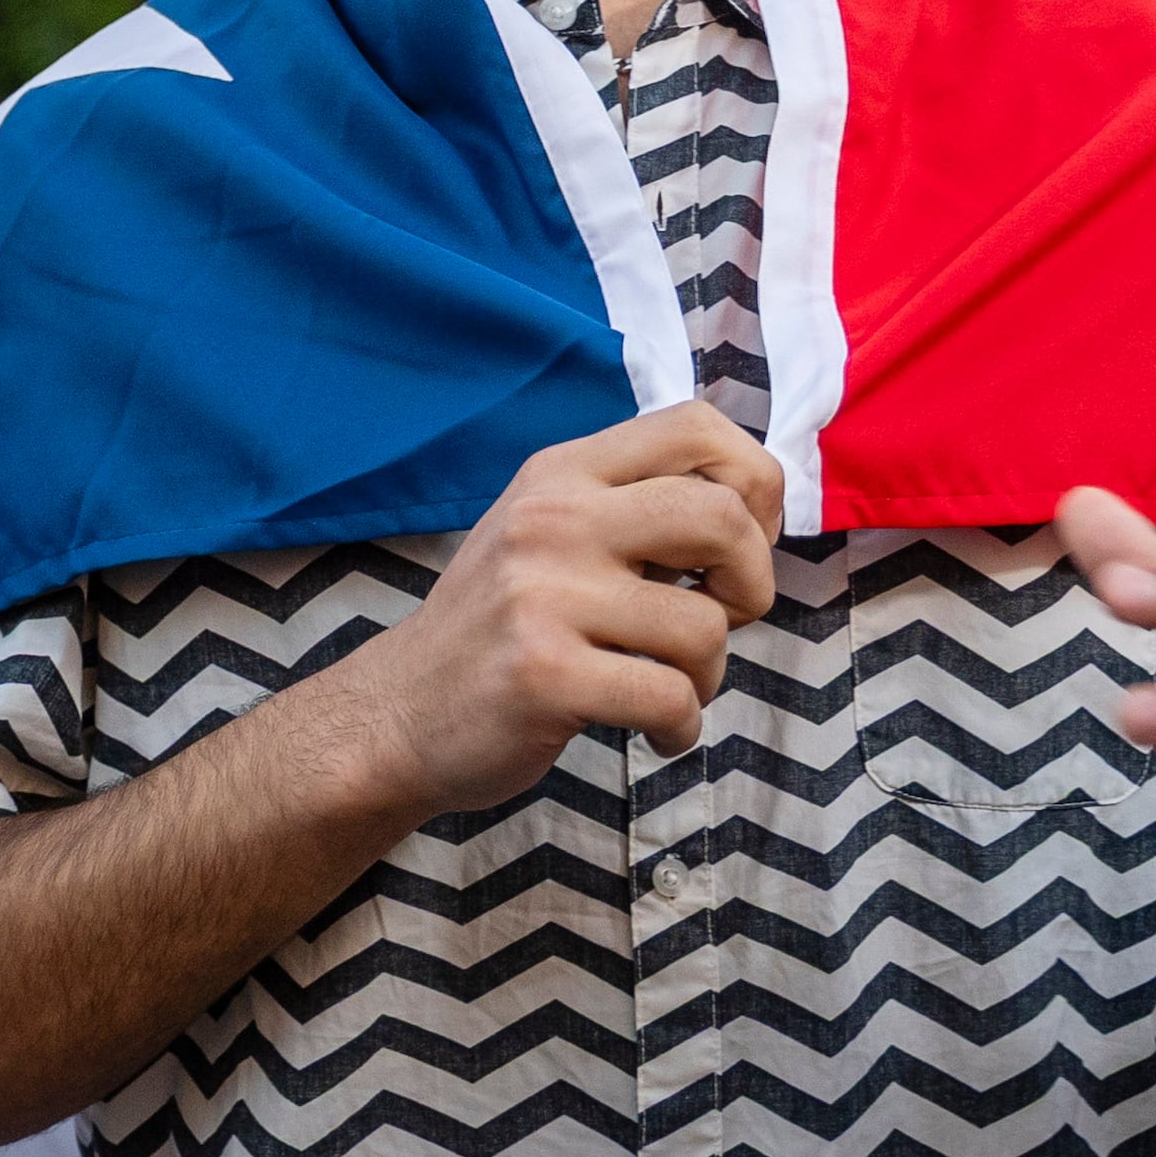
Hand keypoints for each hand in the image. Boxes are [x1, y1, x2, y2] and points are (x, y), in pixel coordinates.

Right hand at [323, 401, 779, 818]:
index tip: (736, 545)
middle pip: (722, 514)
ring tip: (666, 686)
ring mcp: (543, 595)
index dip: (752, 483)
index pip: (696, 426)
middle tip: (720, 620)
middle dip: (752, 581)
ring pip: (704, 625)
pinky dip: (680, 727)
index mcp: (562, 473)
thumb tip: (757, 507)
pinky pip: (670, 698)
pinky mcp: (545, 674)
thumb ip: (632, 507)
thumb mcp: (548, 534)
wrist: (398, 712)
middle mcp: (551, 518)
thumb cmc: (499, 628)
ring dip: (708, 675)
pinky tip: (652, 730)